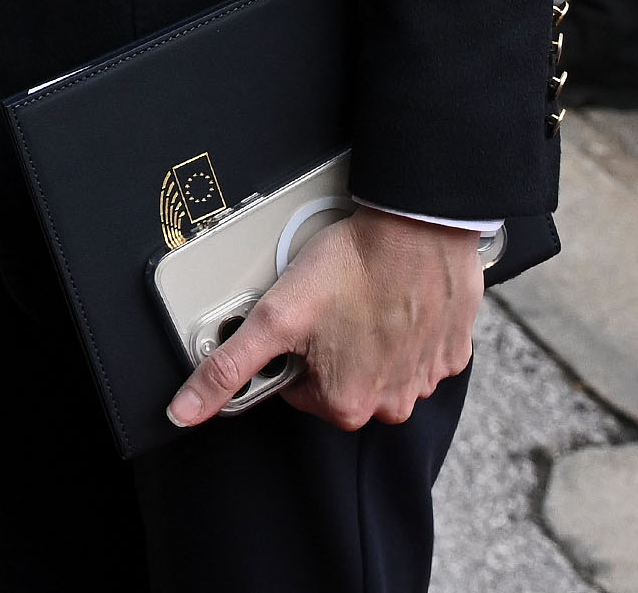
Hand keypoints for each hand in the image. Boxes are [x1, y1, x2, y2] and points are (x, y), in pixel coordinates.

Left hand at [167, 206, 481, 435]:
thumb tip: (185, 412)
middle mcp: (392, 404)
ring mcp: (426, 379)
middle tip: (333, 304)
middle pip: (341, 380)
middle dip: (333, 347)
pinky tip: (395, 299)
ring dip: (370, 338)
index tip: (301, 320)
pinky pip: (420, 350)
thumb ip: (226, 370)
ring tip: (364, 296)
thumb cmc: (352, 265)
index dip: (293, 350)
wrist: (416, 224)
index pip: (298, 388)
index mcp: (347, 406)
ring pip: (381, 365)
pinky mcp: (452, 352)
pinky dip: (407, 329)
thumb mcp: (272, 318)